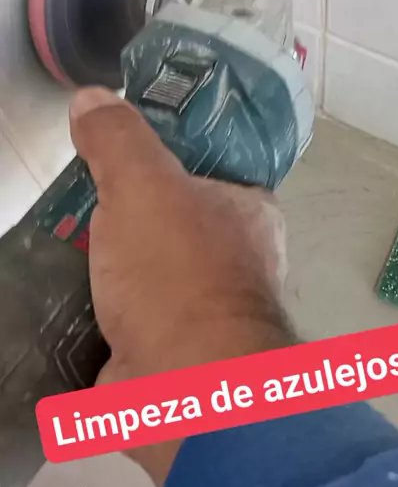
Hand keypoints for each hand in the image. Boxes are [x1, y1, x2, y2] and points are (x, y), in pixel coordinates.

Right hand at [70, 88, 292, 485]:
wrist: (183, 387)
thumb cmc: (177, 274)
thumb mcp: (144, 186)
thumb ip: (118, 139)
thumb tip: (91, 99)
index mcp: (249, 214)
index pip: (211, 171)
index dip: (166, 159)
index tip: (118, 154)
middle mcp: (236, 262)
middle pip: (171, 223)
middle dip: (125, 216)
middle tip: (76, 203)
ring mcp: (202, 313)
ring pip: (146, 272)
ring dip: (107, 266)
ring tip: (60, 247)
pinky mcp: (168, 352)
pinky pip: (126, 318)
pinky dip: (97, 311)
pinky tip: (63, 296)